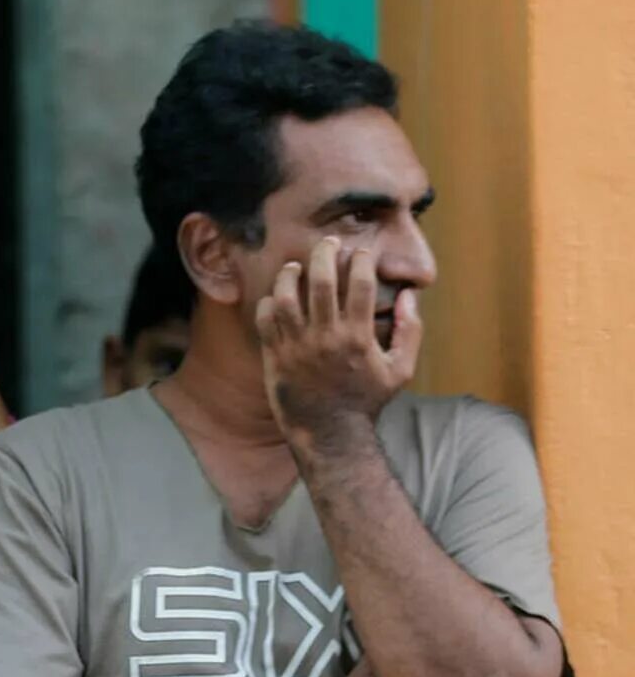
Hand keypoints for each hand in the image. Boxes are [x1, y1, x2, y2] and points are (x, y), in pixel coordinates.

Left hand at [258, 236, 422, 448]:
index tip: (361, 253)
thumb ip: (411, 331)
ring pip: (286, 297)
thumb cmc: (366, 400)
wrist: (330, 433)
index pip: (361, 285)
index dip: (361, 261)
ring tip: (295, 266)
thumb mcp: (401, 370)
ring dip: (290, 275)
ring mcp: (297, 347)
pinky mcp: (275, 356)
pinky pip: (265, 320)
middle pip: (322, 282)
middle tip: (327, 243)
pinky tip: (276, 296)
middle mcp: (326, 338)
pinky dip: (268, 303)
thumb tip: (410, 296)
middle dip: (324, 254)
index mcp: (358, 337)